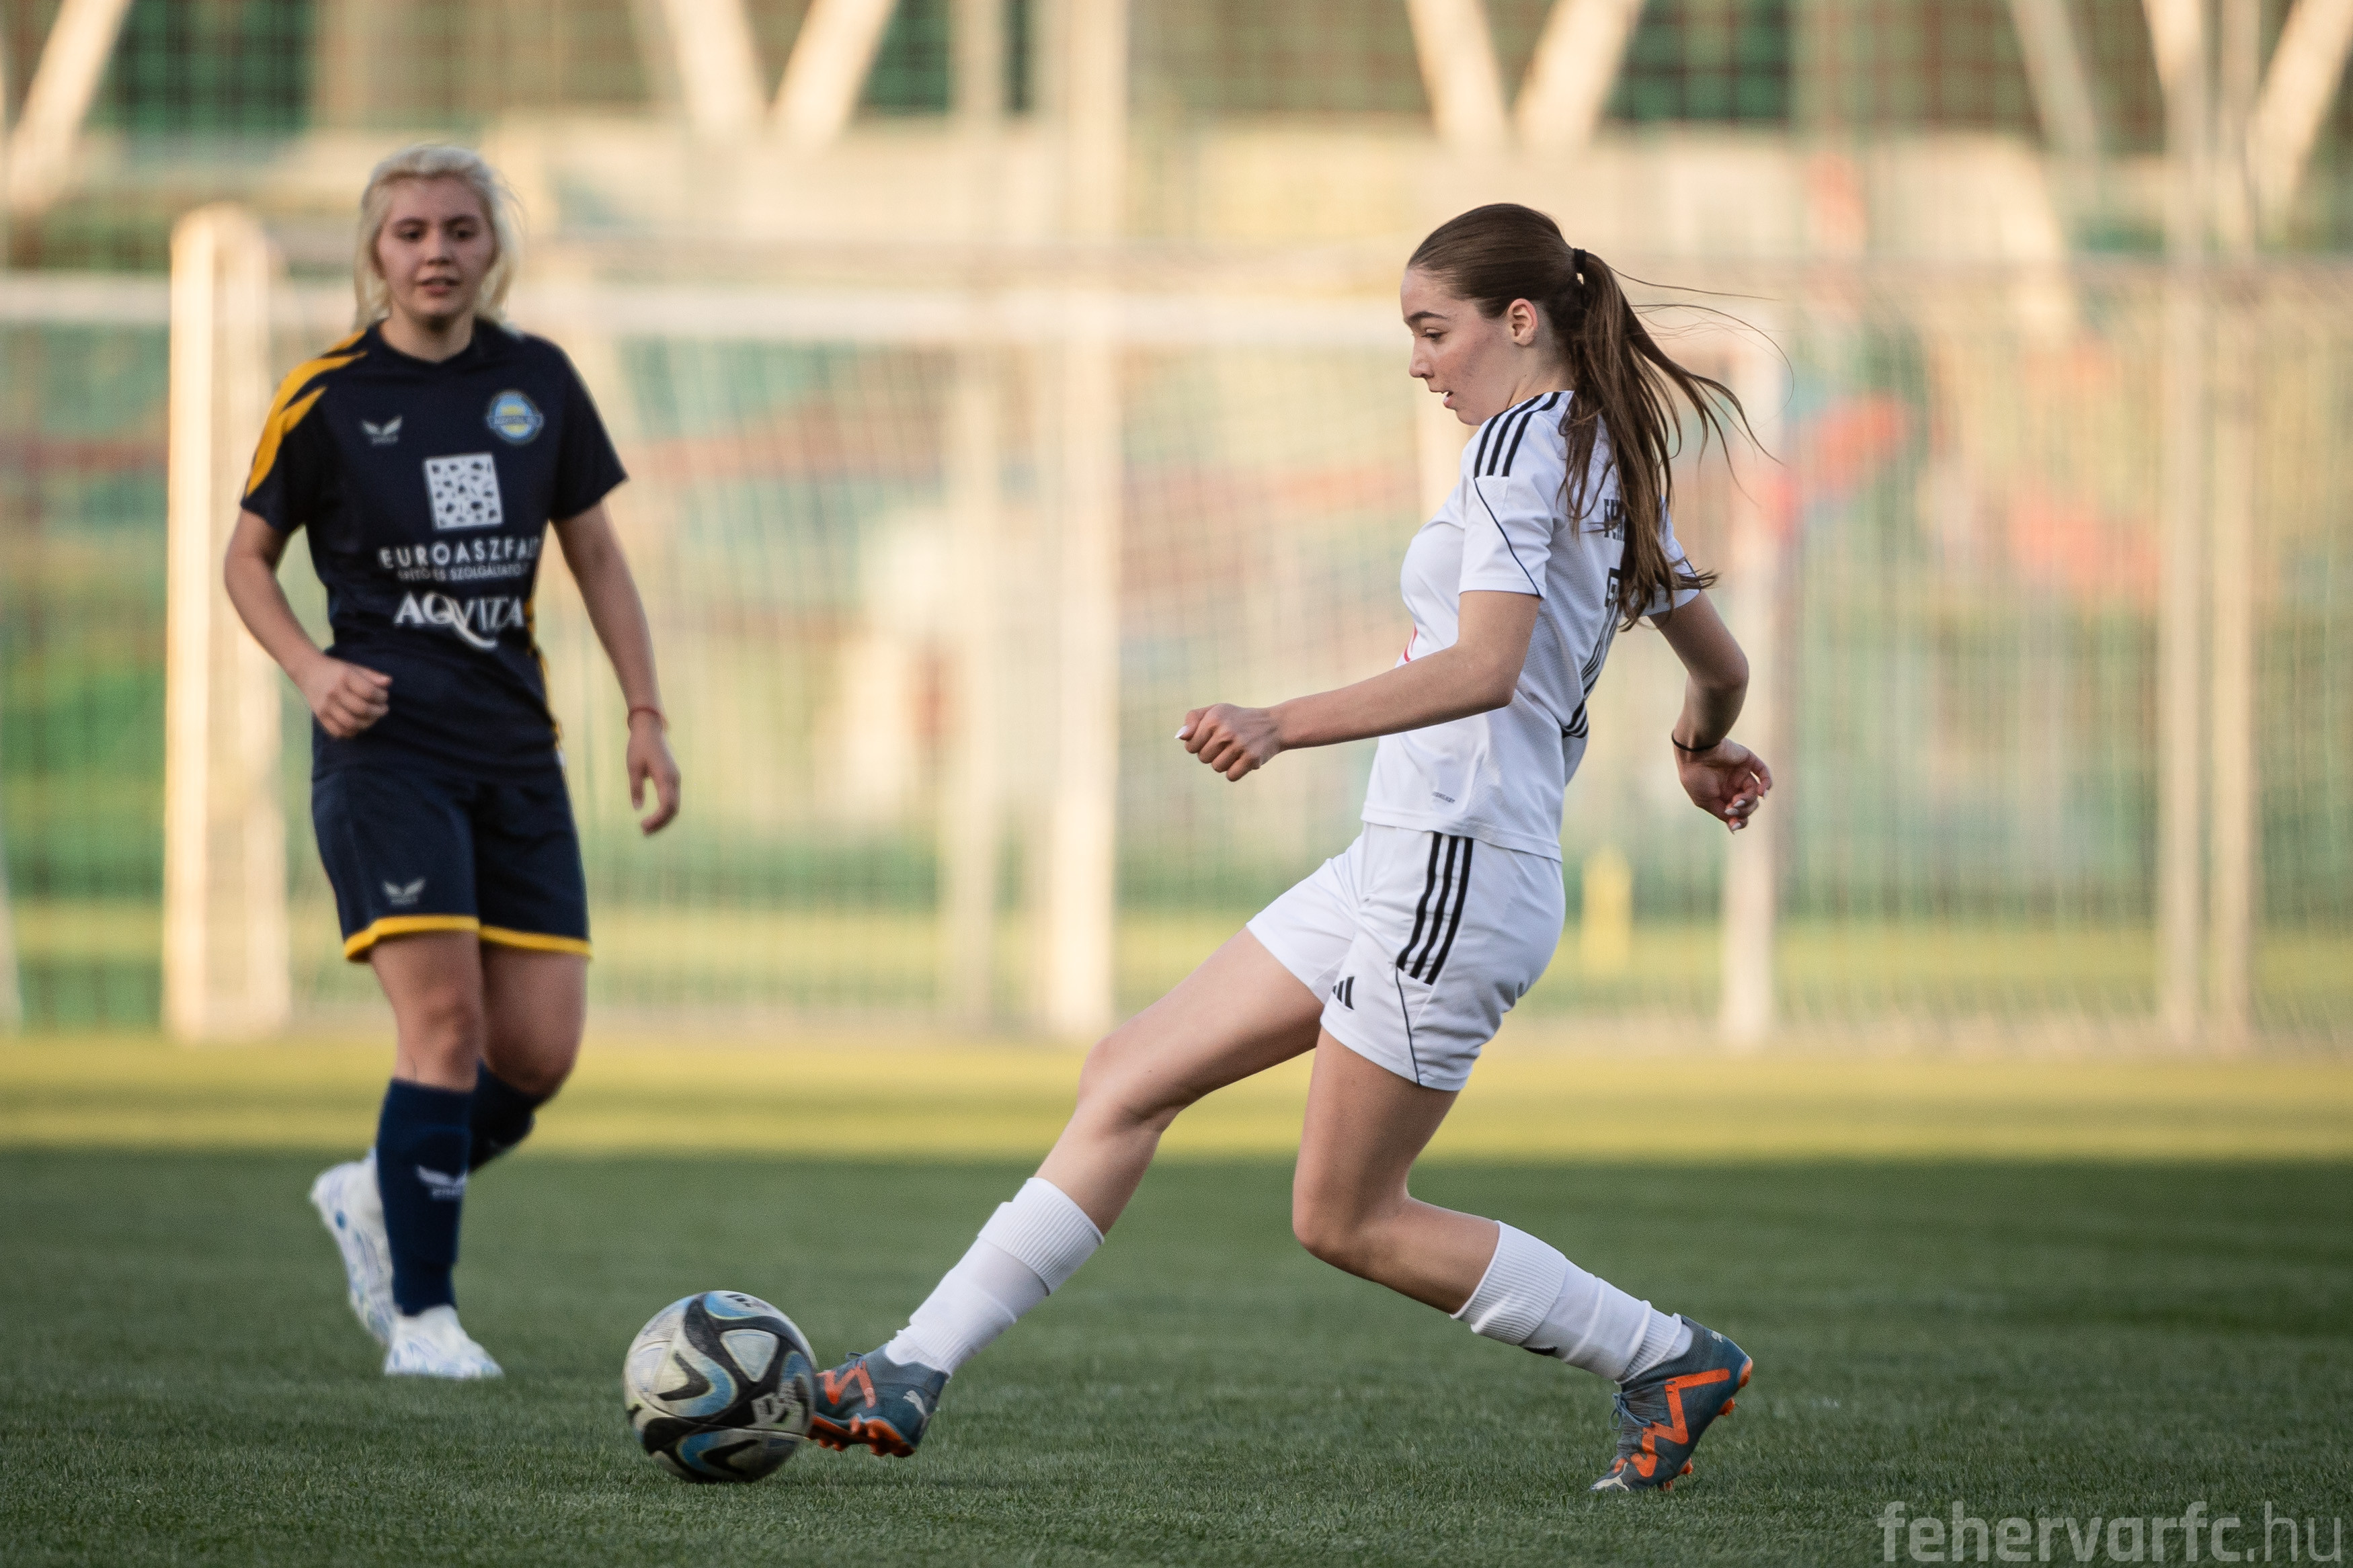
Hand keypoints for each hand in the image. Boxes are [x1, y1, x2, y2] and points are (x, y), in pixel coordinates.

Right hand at [297, 656, 390, 737]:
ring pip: (351, 723)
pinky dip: (352, 731)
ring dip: (367, 723)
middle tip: (383, 710)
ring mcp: (325, 706)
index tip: (384, 697)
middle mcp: (333, 692)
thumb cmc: (335, 670)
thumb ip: (372, 676)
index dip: (381, 697)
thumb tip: (389, 682)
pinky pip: (338, 731)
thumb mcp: (354, 668)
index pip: (369, 692)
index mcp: (344, 677)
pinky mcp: (320, 716)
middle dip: (378, 712)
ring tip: (373, 718)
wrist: (307, 671)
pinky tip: (358, 724)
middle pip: (361, 709)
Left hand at [627, 711, 680, 833]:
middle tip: (644, 832)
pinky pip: (673, 799)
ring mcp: (675, 779)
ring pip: (674, 805)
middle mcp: (674, 780)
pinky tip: (655, 816)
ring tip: (648, 827)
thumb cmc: (639, 746)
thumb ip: (636, 788)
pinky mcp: (673, 778)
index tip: (642, 826)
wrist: (651, 729)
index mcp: (665, 777)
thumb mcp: (633, 767)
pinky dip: (665, 810)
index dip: (657, 819)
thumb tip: (637, 808)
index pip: (666, 806)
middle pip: (673, 809)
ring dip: (663, 818)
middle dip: (660, 823)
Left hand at [1179, 703, 1282, 781]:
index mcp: (1214, 718)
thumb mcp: (1216, 711)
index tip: (1212, 739)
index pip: (1191, 746)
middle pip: (1203, 758)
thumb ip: (1194, 719)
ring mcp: (1240, 745)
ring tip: (1235, 750)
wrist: (1273, 725)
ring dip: (1224, 763)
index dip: (1199, 745)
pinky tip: (1243, 759)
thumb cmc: (1238, 719)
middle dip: (1212, 754)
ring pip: (1217, 768)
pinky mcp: (1251, 758)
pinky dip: (1235, 771)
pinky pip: (1231, 776)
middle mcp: (1226, 731)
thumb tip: (1180, 737)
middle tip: (1227, 744)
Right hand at [1676, 738, 1771, 831]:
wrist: (1695, 754)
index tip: (1734, 824)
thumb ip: (1722, 813)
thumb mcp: (1705, 801)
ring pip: (1755, 794)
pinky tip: (1762, 793)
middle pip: (1749, 806)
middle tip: (1732, 807)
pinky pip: (1764, 775)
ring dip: (1749, 801)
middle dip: (1743, 811)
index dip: (1739, 821)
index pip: (1738, 813)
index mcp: (1721, 795)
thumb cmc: (1696, 778)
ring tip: (1737, 800)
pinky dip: (1767, 785)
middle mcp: (1732, 785)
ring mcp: (1741, 773)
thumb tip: (1734, 828)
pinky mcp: (1749, 761)